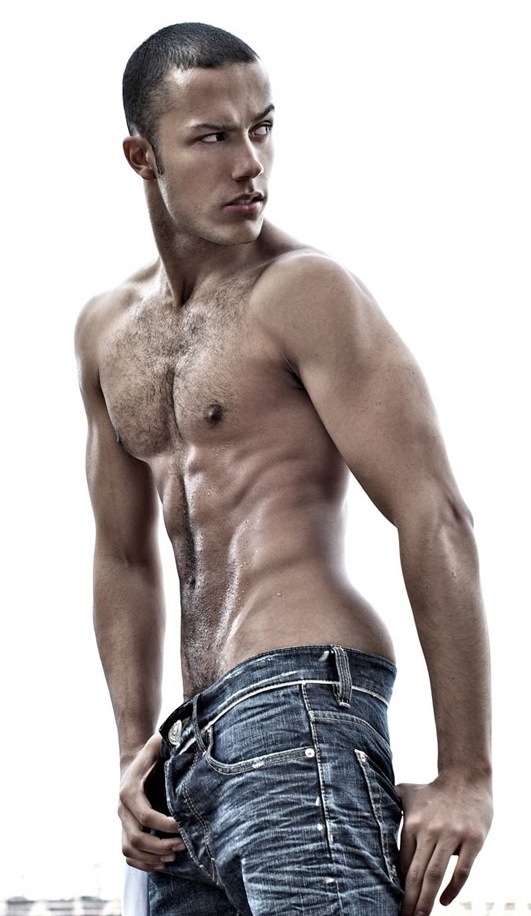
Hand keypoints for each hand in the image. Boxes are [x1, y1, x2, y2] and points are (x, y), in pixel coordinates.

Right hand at [119, 733, 185, 871]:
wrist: (134, 762)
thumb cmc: (150, 754)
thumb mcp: (156, 745)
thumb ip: (164, 741)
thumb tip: (174, 736)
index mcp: (130, 790)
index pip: (146, 815)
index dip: (165, 824)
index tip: (183, 826)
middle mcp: (122, 809)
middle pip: (136, 838)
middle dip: (160, 845)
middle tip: (183, 846)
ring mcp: (122, 821)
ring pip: (129, 850)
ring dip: (152, 858)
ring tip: (173, 857)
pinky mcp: (125, 830)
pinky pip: (128, 854)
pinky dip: (143, 863)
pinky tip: (161, 863)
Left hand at [396, 775, 492, 915]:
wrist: (466, 778)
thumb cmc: (434, 789)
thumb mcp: (407, 792)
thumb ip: (388, 801)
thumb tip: (367, 805)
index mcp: (412, 823)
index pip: (402, 862)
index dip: (399, 884)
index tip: (395, 900)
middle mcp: (430, 831)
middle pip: (416, 873)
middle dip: (409, 900)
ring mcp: (452, 836)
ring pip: (436, 875)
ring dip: (426, 900)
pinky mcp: (472, 841)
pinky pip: (461, 870)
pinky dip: (453, 889)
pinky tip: (444, 901)